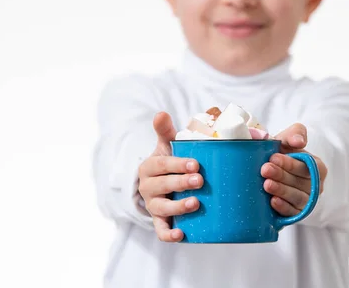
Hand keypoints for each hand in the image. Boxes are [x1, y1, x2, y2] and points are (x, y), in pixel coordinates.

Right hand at [137, 112, 203, 241]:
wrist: (160, 184)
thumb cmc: (168, 162)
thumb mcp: (165, 145)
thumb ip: (164, 131)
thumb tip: (161, 113)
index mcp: (150, 167)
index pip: (162, 165)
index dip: (177, 164)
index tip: (195, 164)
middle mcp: (148, 187)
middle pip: (163, 185)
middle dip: (181, 183)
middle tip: (200, 180)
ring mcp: (153, 205)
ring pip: (162, 209)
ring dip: (178, 207)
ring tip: (196, 203)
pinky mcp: (159, 221)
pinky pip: (161, 231)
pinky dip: (169, 235)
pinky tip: (182, 235)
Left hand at [260, 123, 327, 216]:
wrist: (270, 170)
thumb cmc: (281, 153)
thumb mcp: (288, 139)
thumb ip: (295, 133)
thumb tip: (300, 141)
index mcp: (317, 167)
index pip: (307, 166)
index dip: (291, 163)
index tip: (273, 158)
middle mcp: (315, 185)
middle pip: (301, 183)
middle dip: (282, 176)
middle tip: (265, 170)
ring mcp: (307, 201)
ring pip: (298, 198)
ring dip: (282, 191)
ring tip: (266, 185)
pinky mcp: (297, 213)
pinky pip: (294, 213)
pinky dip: (284, 207)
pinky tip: (273, 202)